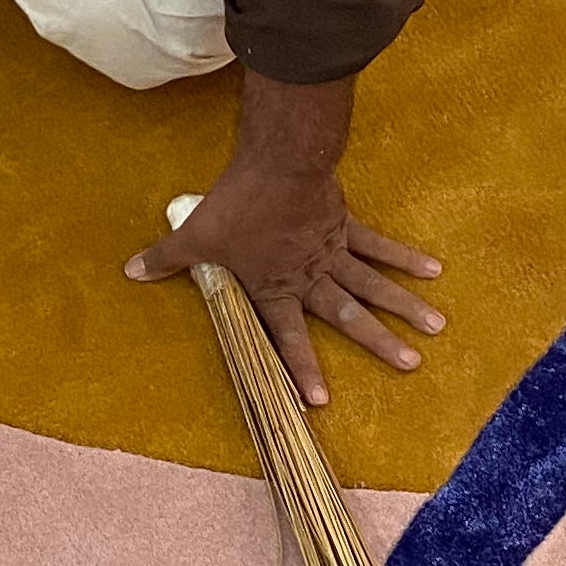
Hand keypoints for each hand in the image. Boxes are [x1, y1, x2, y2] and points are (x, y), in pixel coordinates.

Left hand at [126, 73, 442, 408]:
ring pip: (373, 285)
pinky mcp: (344, 223)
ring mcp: (332, 251)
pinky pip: (379, 245)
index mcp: (274, 287)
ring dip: (404, 306)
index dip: (301, 370)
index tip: (320, 402)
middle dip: (379, 343)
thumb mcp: (193, 235)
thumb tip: (130, 272)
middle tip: (410, 365)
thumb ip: (166, 258)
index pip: (287, 337)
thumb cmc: (234, 205)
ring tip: (435, 327)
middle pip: (347, 316)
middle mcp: (309, 277)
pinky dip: (405, 257)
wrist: (276, 164)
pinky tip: (433, 269)